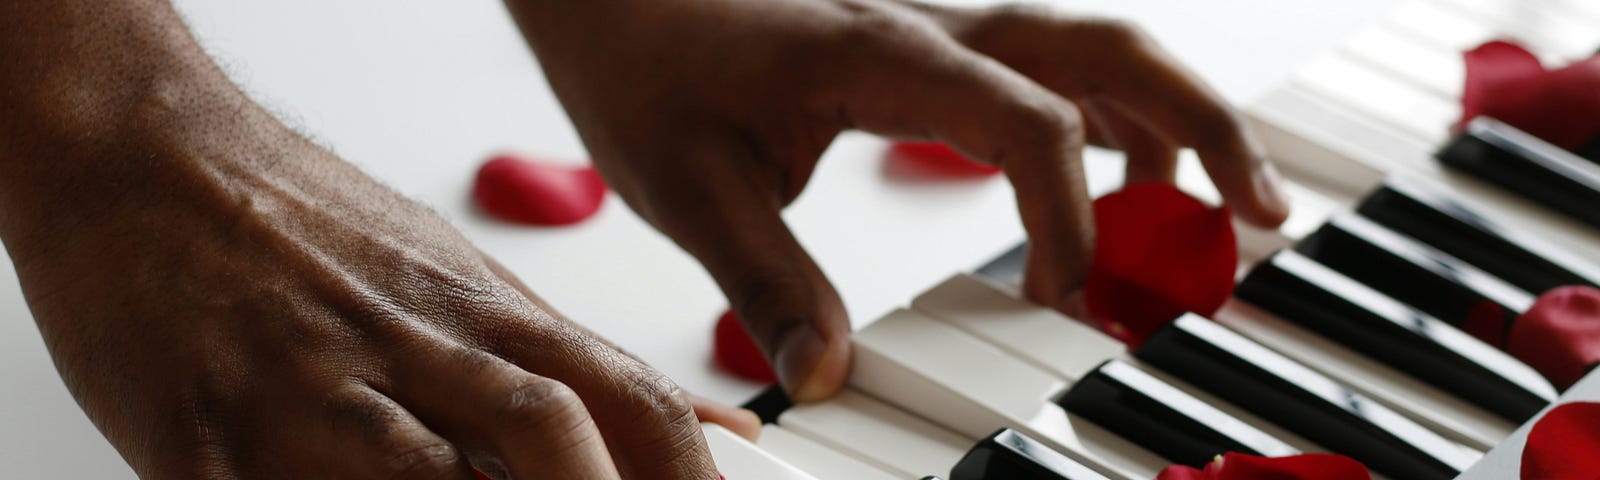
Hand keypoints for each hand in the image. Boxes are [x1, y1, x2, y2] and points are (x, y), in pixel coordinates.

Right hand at [0, 7, 753, 475]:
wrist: (145, 157)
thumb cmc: (306, 227)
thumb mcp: (464, 278)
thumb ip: (574, 363)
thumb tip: (701, 428)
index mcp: (481, 314)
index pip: (622, 396)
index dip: (688, 473)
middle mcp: (410, 351)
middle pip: (545, 437)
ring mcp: (307, 396)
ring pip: (419, 479)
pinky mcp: (200, 439)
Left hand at [509, 0, 1291, 400]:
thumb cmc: (646, 67)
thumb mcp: (692, 187)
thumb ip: (766, 282)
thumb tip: (827, 376)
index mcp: (882, 55)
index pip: (1025, 124)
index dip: (1069, 218)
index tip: (1066, 302)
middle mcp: (931, 28)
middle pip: (1106, 51)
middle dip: (1200, 129)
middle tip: (1261, 214)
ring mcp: (937, 29)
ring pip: (1093, 50)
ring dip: (1171, 119)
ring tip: (1218, 211)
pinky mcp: (927, 46)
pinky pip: (1049, 66)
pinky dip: (1109, 115)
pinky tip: (1123, 170)